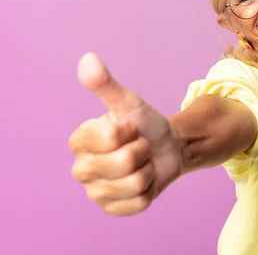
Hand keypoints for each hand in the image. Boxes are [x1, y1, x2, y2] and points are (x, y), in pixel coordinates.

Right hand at [69, 53, 181, 215]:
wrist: (168, 147)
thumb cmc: (145, 123)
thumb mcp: (129, 102)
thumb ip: (106, 84)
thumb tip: (88, 59)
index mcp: (79, 141)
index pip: (110, 138)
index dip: (130, 131)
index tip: (131, 129)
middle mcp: (81, 169)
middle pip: (124, 163)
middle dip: (142, 151)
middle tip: (140, 147)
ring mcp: (96, 192)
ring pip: (135, 184)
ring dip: (149, 170)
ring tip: (143, 163)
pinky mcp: (113, 209)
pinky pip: (139, 202)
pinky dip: (151, 190)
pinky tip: (146, 180)